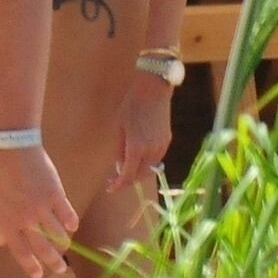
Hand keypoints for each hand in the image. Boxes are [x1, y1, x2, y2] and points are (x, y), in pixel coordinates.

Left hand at [0, 146, 79, 277]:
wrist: (14, 150)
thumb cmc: (2, 176)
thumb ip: (2, 224)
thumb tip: (0, 242)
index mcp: (8, 222)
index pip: (20, 251)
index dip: (30, 265)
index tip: (39, 275)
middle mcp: (25, 220)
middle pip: (43, 248)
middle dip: (54, 262)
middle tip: (61, 269)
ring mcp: (42, 208)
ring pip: (58, 234)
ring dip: (64, 242)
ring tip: (66, 245)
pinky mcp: (56, 195)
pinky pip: (67, 215)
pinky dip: (71, 222)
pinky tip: (72, 226)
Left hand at [106, 72, 173, 192]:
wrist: (153, 90)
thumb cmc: (131, 105)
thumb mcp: (118, 128)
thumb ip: (119, 150)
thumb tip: (120, 166)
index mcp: (136, 149)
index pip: (128, 176)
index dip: (118, 185)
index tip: (110, 188)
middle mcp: (151, 151)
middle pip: (140, 175)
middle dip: (128, 178)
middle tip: (116, 176)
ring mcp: (162, 147)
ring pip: (150, 169)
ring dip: (138, 170)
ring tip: (126, 163)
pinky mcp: (167, 141)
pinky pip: (156, 158)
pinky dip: (146, 161)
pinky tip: (138, 154)